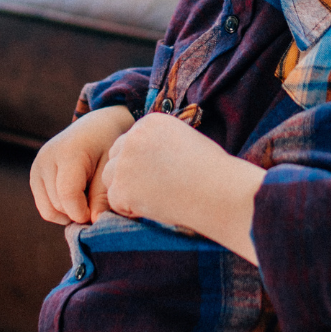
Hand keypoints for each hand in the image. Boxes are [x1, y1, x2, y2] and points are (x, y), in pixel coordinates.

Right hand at [30, 105, 134, 224]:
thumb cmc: (107, 146)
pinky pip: (45, 208)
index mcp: (68, 153)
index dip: (83, 212)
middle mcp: (46, 159)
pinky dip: (62, 210)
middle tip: (97, 202)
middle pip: (59, 205)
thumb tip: (92, 221)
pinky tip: (77, 198)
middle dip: (79, 212)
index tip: (99, 213)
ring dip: (70, 213)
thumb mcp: (110, 168)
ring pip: (50, 210)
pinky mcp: (34, 176)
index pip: (68, 194)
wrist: (95, 127)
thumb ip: (102, 195)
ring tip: (87, 198)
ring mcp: (37, 167)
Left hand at [102, 113, 265, 263]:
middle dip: (129, 174)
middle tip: (157, 189)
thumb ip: (159, 143)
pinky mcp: (122, 188)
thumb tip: (143, 158)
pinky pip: (115, 202)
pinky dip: (131, 209)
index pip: (129, 141)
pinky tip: (156, 207)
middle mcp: (133, 137)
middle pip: (115, 157)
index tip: (162, 173)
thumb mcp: (185, 140)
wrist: (221, 192)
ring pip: (109, 178)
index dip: (142, 161)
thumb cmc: (212, 171)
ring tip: (158, 197)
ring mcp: (125, 162)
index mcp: (150, 122)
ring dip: (126, 190)